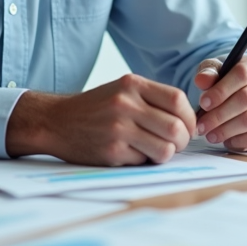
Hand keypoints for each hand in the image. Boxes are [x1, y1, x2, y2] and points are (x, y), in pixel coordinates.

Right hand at [5, 74, 195, 165]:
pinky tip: (130, 153)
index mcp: (132, 84)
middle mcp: (125, 104)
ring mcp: (118, 128)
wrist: (56, 121)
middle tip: (175, 144)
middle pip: (175, 127)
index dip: (190, 117)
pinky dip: (143, 160)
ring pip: (164, 149)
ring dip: (165, 154)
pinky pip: (144, 161)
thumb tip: (189, 121)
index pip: (178, 100)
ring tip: (154, 150)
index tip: (188, 127)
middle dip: (182, 140)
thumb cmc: (96, 108)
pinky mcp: (111, 151)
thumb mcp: (122, 90)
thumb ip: (152, 99)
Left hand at [193, 56, 246, 151]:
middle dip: (219, 114)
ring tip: (209, 134)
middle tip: (201, 125)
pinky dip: (238, 141)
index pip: (242, 73)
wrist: (237, 99)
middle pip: (246, 99)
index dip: (222, 89)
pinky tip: (226, 140)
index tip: (203, 103)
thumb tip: (201, 80)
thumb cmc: (223, 82)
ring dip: (225, 130)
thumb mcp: (213, 72)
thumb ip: (207, 73)